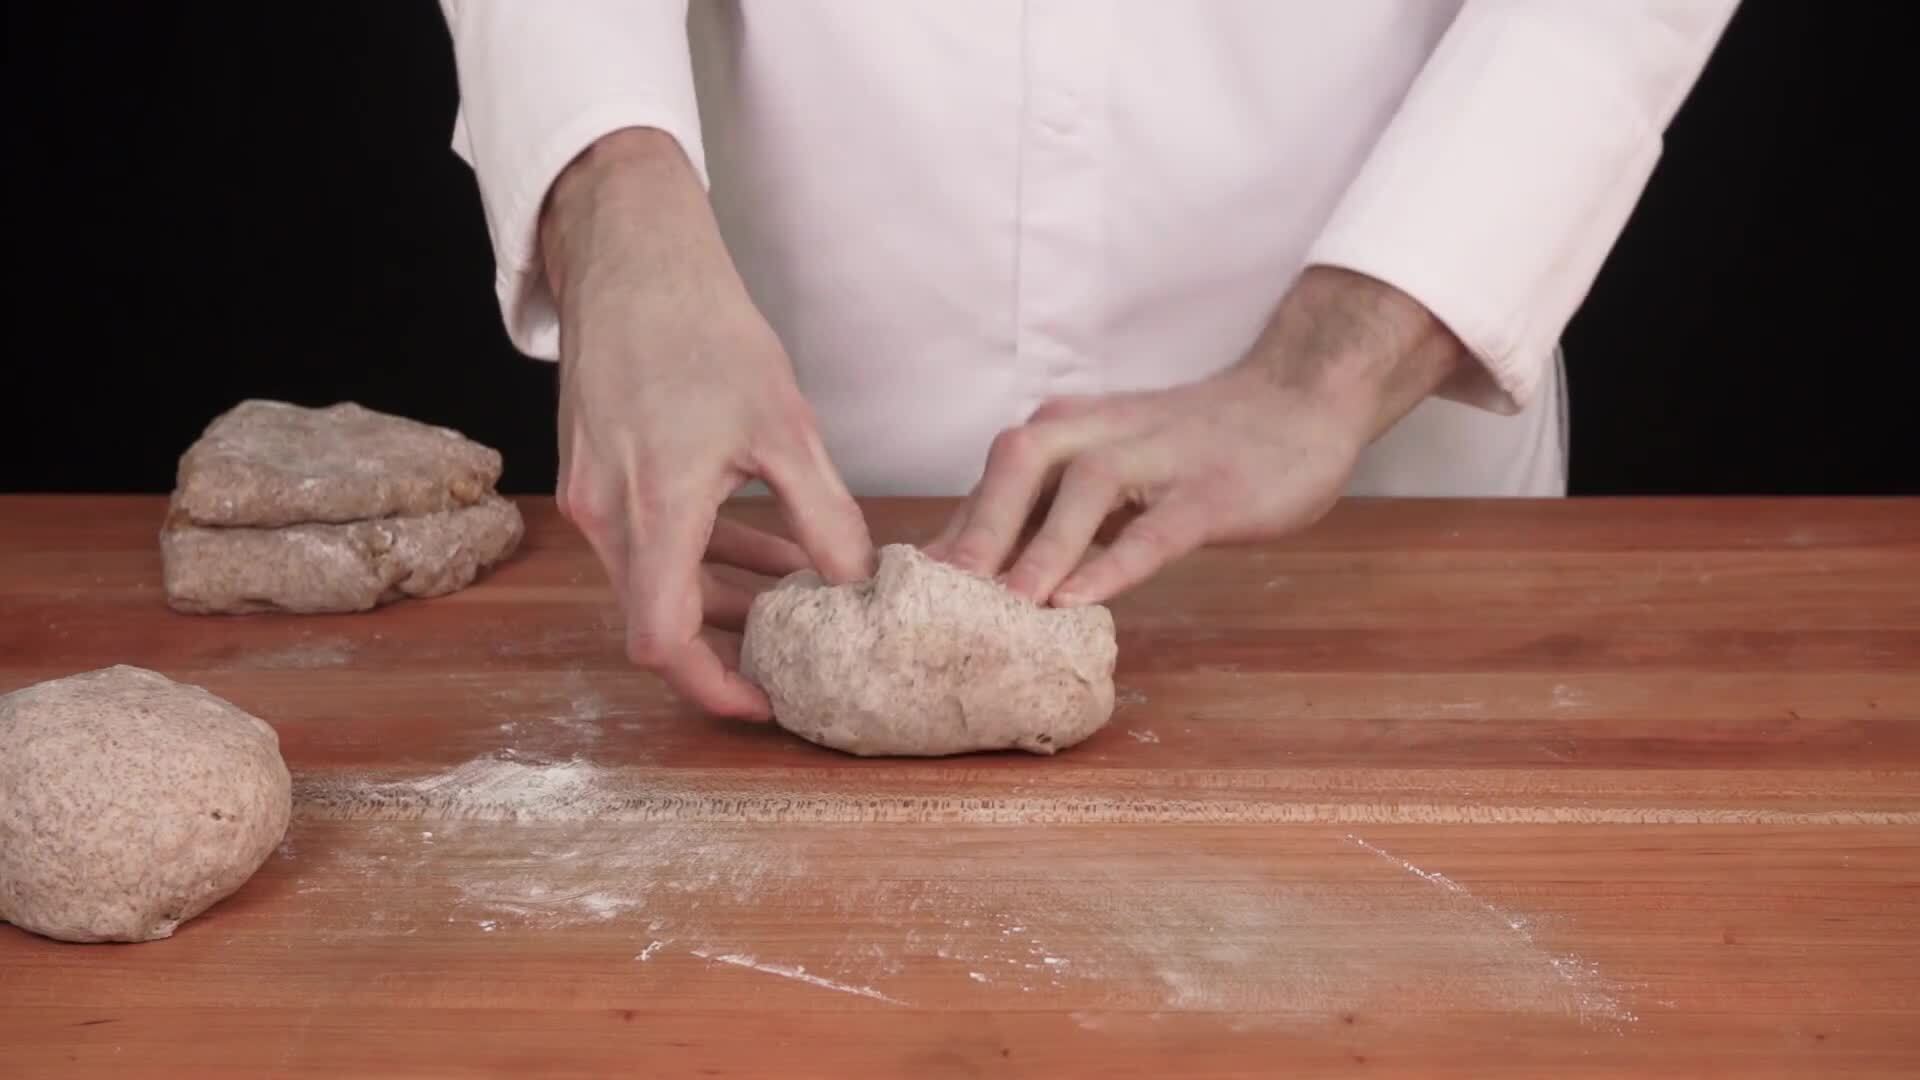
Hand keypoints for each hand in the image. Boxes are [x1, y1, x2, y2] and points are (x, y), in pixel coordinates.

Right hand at [543, 129, 874, 718]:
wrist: (630, 255)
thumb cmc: (703, 327)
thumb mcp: (784, 425)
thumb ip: (821, 515)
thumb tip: (859, 585)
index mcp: (650, 510)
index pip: (662, 641)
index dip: (713, 686)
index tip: (768, 701)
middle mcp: (606, 514)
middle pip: (662, 618)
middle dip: (732, 643)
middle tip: (803, 656)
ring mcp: (595, 494)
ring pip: (661, 577)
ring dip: (727, 593)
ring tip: (804, 597)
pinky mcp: (598, 471)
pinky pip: (653, 538)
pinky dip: (707, 552)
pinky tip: (772, 545)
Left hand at [926, 266, 1465, 605]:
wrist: (1300, 399)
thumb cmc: (1190, 446)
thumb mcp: (1108, 467)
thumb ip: (1047, 512)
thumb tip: (969, 573)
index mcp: (1065, 430)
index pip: (992, 482)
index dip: (944, 534)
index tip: (898, 592)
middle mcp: (1098, 433)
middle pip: (1017, 467)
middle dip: (972, 530)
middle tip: (930, 598)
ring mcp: (1158, 458)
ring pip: (1084, 495)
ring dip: (1037, 550)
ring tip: (1000, 608)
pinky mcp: (1210, 491)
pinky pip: (1155, 530)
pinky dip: (1113, 563)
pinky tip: (1079, 601)